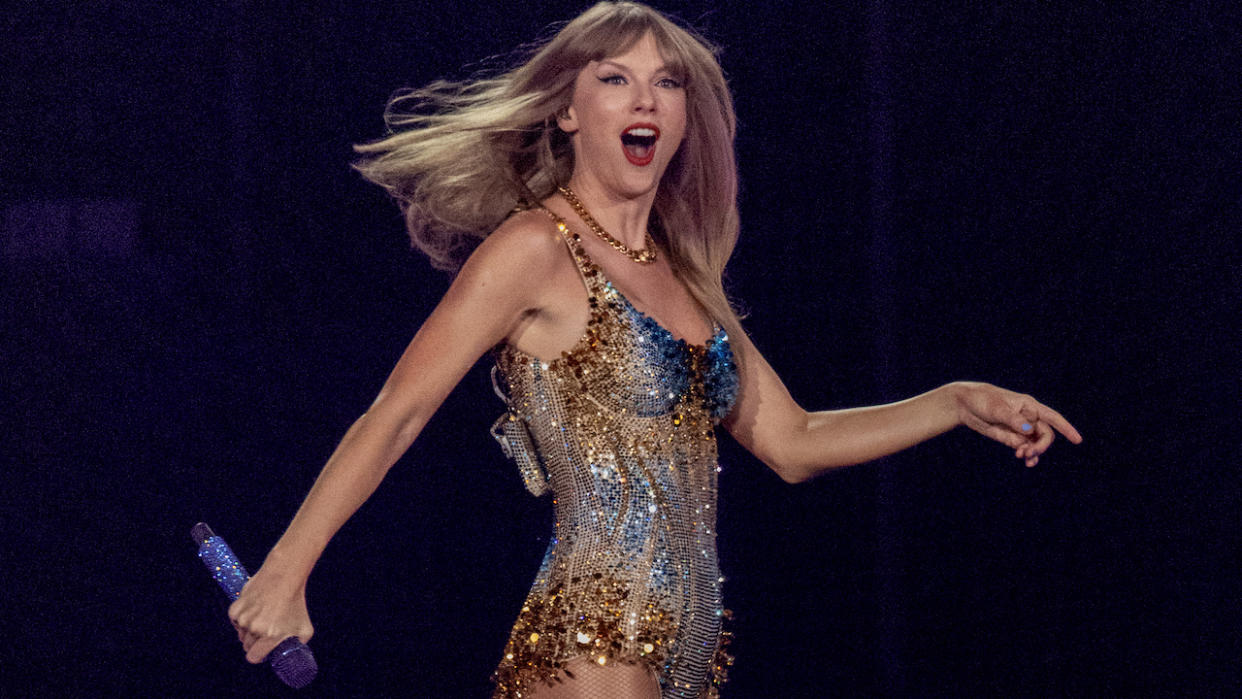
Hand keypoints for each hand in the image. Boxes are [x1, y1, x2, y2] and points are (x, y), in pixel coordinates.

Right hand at [227, 561, 313, 663]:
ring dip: (248, 630)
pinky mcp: (235, 609)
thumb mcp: (305, 628)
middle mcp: (255, 629)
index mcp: (271, 636)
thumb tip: (294, 652)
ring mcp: (244, 619)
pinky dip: (241, 618)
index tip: (261, 652)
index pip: (254, 657)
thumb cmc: (296, 603)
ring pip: (241, 633)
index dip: (257, 656)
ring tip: (262, 617)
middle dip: (254, 642)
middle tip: (264, 632)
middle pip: (247, 646)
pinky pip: (235, 621)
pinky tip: (254, 609)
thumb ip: (299, 644)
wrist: (284, 577)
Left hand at [952, 381, 1082, 466]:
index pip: (1052, 417)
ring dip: (1033, 452)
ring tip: (1022, 457)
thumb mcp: (997, 409)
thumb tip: (1029, 430)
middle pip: (1045, 435)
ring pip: (1035, 443)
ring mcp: (1020, 429)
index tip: (1077, 440)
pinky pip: (1025, 448)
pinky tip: (1026, 461)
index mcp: (1029, 406)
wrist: (965, 405)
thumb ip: (1014, 420)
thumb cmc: (983, 400)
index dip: (1066, 428)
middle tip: (1028, 453)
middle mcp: (1028, 418)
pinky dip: (1027, 455)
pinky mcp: (1011, 437)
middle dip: (1040, 445)